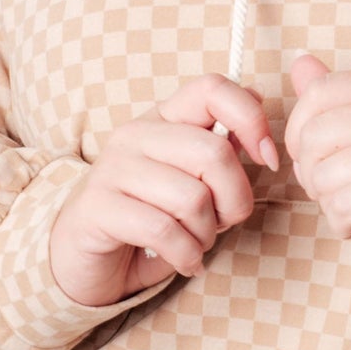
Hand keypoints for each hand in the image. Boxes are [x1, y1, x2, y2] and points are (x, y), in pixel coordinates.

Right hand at [49, 74, 277, 305]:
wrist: (84, 257)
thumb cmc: (149, 215)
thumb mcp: (189, 177)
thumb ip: (220, 146)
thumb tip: (256, 107)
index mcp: (164, 116)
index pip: (213, 88)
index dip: (251, 119)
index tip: (267, 158)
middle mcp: (136, 133)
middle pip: (214, 153)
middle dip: (234, 200)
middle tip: (223, 223)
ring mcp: (113, 167)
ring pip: (192, 198)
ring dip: (206, 234)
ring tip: (195, 243)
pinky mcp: (98, 206)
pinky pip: (164, 231)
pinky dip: (186, 255)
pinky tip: (184, 261)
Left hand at [284, 53, 350, 264]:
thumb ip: (339, 100)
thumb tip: (299, 64)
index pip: (323, 92)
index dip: (299, 129)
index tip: (309, 157)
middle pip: (318, 135)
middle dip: (310, 173)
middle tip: (331, 191)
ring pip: (328, 174)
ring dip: (328, 204)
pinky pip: (348, 204)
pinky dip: (343, 223)